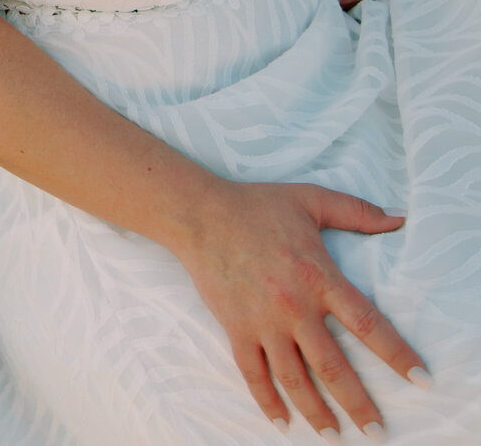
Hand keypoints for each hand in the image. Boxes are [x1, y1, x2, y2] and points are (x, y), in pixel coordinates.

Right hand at [177, 180, 425, 437]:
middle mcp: (294, 307)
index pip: (367, 324)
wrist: (201, 213)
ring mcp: (263, 322)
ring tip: (335, 438)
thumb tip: (399, 220)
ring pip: (295, 380)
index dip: (397, 354)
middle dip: (360, 405)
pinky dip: (267, 402)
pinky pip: (253, 375)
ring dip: (317, 414)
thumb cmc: (258, 204)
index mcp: (318, 276)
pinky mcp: (236, 328)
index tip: (421, 380)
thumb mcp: (310, 200)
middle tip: (379, 434)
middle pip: (334, 368)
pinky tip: (282, 423)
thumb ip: (356, 211)